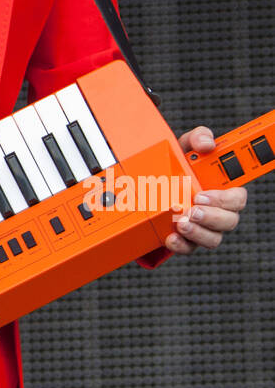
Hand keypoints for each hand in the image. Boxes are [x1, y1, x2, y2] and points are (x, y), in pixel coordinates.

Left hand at [168, 126, 245, 253]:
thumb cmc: (177, 166)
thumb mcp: (184, 147)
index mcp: (221, 188)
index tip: (205, 193)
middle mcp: (216, 210)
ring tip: (182, 223)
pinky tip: (171, 237)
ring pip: (214, 238)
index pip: (238, 196)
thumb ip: (198, 138)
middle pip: (230, 220)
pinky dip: (182, 245)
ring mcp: (203, 227)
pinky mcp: (188, 239)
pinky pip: (191, 248)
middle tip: (194, 207)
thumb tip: (207, 144)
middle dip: (213, 215)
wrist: (150, 187)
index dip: (229, 197)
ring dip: (199, 232)